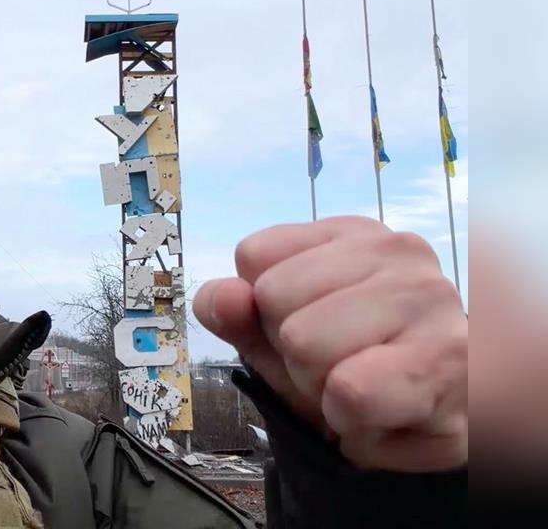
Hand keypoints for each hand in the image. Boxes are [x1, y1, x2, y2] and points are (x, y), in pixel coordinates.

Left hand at [192, 216, 466, 471]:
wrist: (438, 431)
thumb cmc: (355, 373)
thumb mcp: (278, 340)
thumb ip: (237, 313)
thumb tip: (221, 295)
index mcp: (350, 235)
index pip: (254, 254)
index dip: (264, 309)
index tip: (309, 326)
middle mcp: (396, 251)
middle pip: (274, 298)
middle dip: (291, 351)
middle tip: (339, 366)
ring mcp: (429, 298)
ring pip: (306, 345)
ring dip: (320, 389)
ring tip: (363, 389)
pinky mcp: (446, 358)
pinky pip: (349, 393)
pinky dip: (351, 422)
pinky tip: (384, 416)